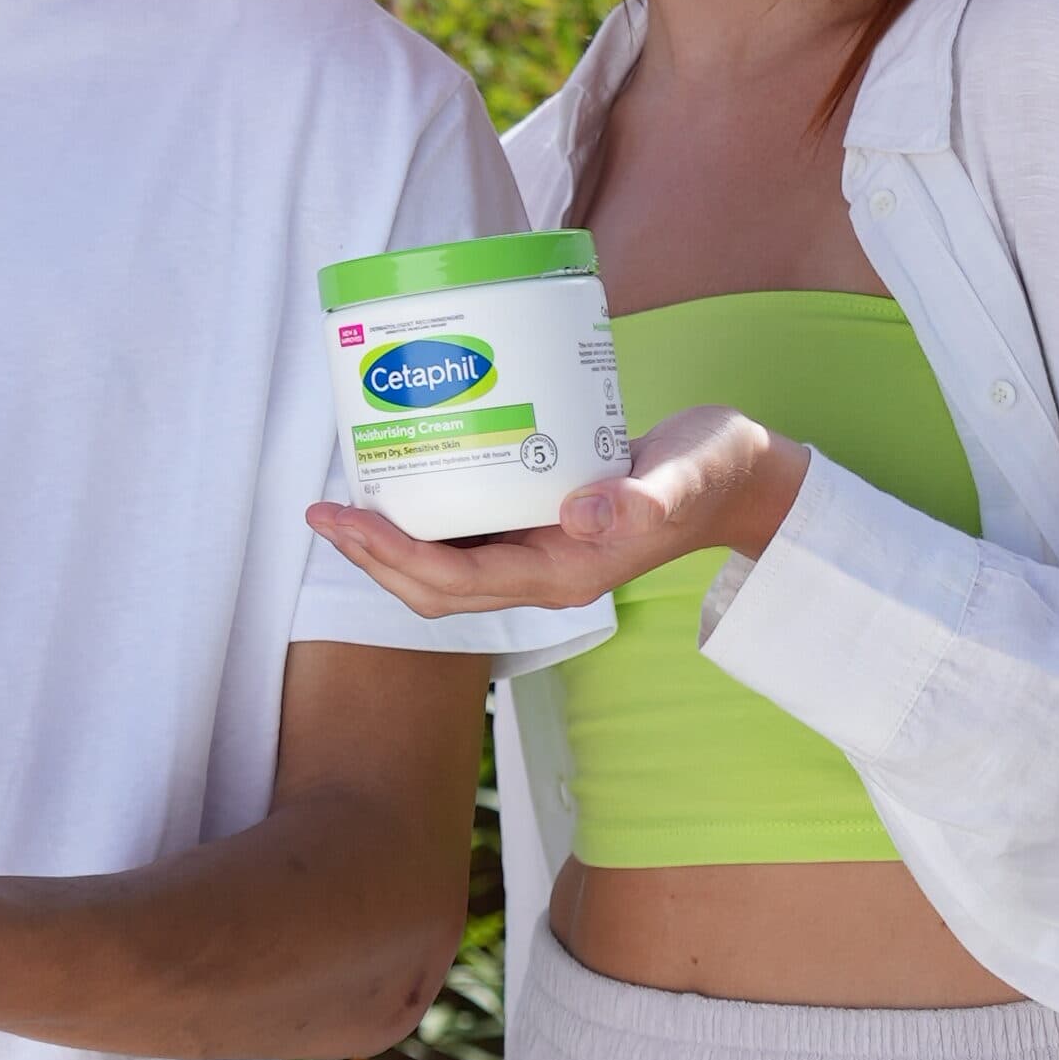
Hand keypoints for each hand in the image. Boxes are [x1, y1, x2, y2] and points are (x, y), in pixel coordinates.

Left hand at [305, 405, 810, 623]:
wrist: (737, 480)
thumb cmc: (710, 473)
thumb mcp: (684, 475)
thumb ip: (642, 497)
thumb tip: (581, 515)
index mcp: (565, 575)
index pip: (459, 582)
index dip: (394, 557)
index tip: (345, 521)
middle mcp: (542, 575)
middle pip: (435, 587)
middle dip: (373, 556)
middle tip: (321, 510)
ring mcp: (538, 557)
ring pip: (443, 570)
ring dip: (387, 545)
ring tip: (341, 502)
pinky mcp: (537, 531)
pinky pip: (464, 540)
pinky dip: (422, 521)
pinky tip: (398, 481)